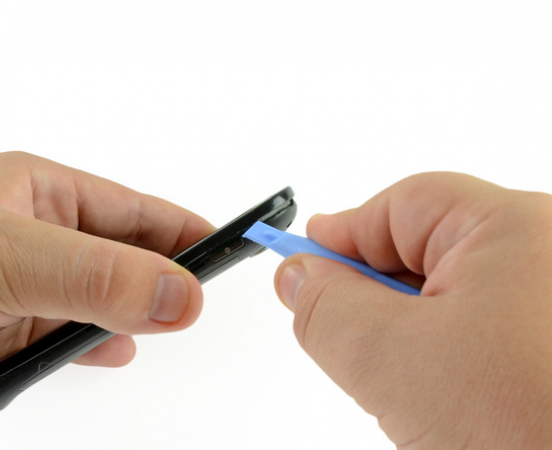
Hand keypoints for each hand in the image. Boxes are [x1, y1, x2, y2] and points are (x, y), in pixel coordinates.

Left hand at [0, 152, 213, 381]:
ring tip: (166, 323)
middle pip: (124, 256)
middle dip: (163, 276)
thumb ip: (96, 275)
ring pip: (102, 300)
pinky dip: (96, 346)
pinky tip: (117, 348)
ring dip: (131, 314)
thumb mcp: (7, 256)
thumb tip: (178, 293)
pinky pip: (69, 340)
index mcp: (39, 193)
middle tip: (199, 298)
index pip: (133, 210)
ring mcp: (24, 287)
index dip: (181, 229)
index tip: (226, 249)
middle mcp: (37, 238)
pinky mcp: (8, 335)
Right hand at [275, 173, 551, 447]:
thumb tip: (297, 277)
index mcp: (513, 227)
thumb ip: (327, 308)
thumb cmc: (531, 427)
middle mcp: (543, 255)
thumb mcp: (393, 360)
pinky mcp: (546, 344)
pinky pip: (480, 331)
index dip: (340, 234)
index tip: (298, 261)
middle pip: (424, 251)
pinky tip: (449, 399)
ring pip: (449, 300)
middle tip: (346, 336)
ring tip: (414, 389)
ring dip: (412, 336)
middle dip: (376, 295)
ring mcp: (548, 302)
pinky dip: (447, 358)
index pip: (400, 207)